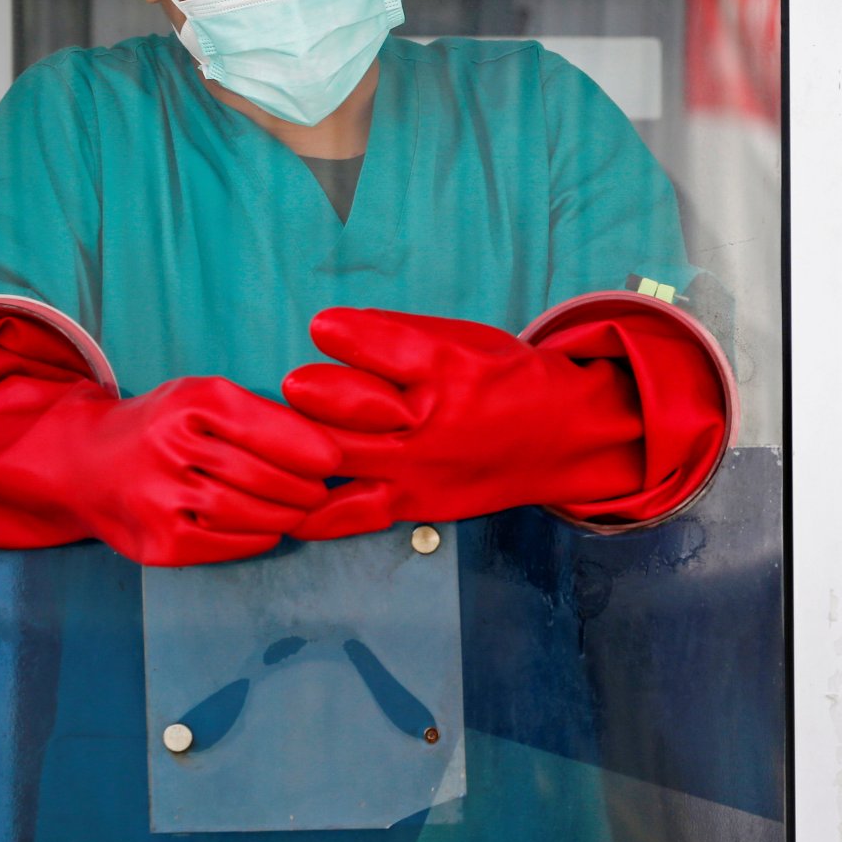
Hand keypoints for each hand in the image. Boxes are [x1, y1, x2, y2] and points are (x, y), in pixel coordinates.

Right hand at [0, 373, 342, 565]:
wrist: (85, 466)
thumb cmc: (165, 427)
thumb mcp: (202, 399)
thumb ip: (258, 416)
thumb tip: (327, 449)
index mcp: (190, 404)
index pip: (266, 427)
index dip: (310, 447)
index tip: (334, 459)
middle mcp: (170, 448)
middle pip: (263, 475)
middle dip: (304, 487)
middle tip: (322, 490)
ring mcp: (160, 499)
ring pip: (248, 513)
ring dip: (287, 514)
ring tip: (301, 509)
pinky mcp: (158, 544)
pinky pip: (227, 545)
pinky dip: (259, 538)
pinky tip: (270, 528)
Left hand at [281, 308, 645, 539]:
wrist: (564, 440)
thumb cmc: (509, 379)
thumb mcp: (469, 338)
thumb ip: (403, 335)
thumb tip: (333, 330)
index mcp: (451, 367)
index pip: (384, 348)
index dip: (342, 334)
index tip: (321, 327)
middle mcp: (433, 421)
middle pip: (351, 407)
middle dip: (312, 392)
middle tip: (296, 385)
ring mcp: (420, 469)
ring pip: (339, 457)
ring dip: (298, 444)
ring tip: (277, 435)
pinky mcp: (414, 505)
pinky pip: (350, 514)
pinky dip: (311, 512)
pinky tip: (281, 503)